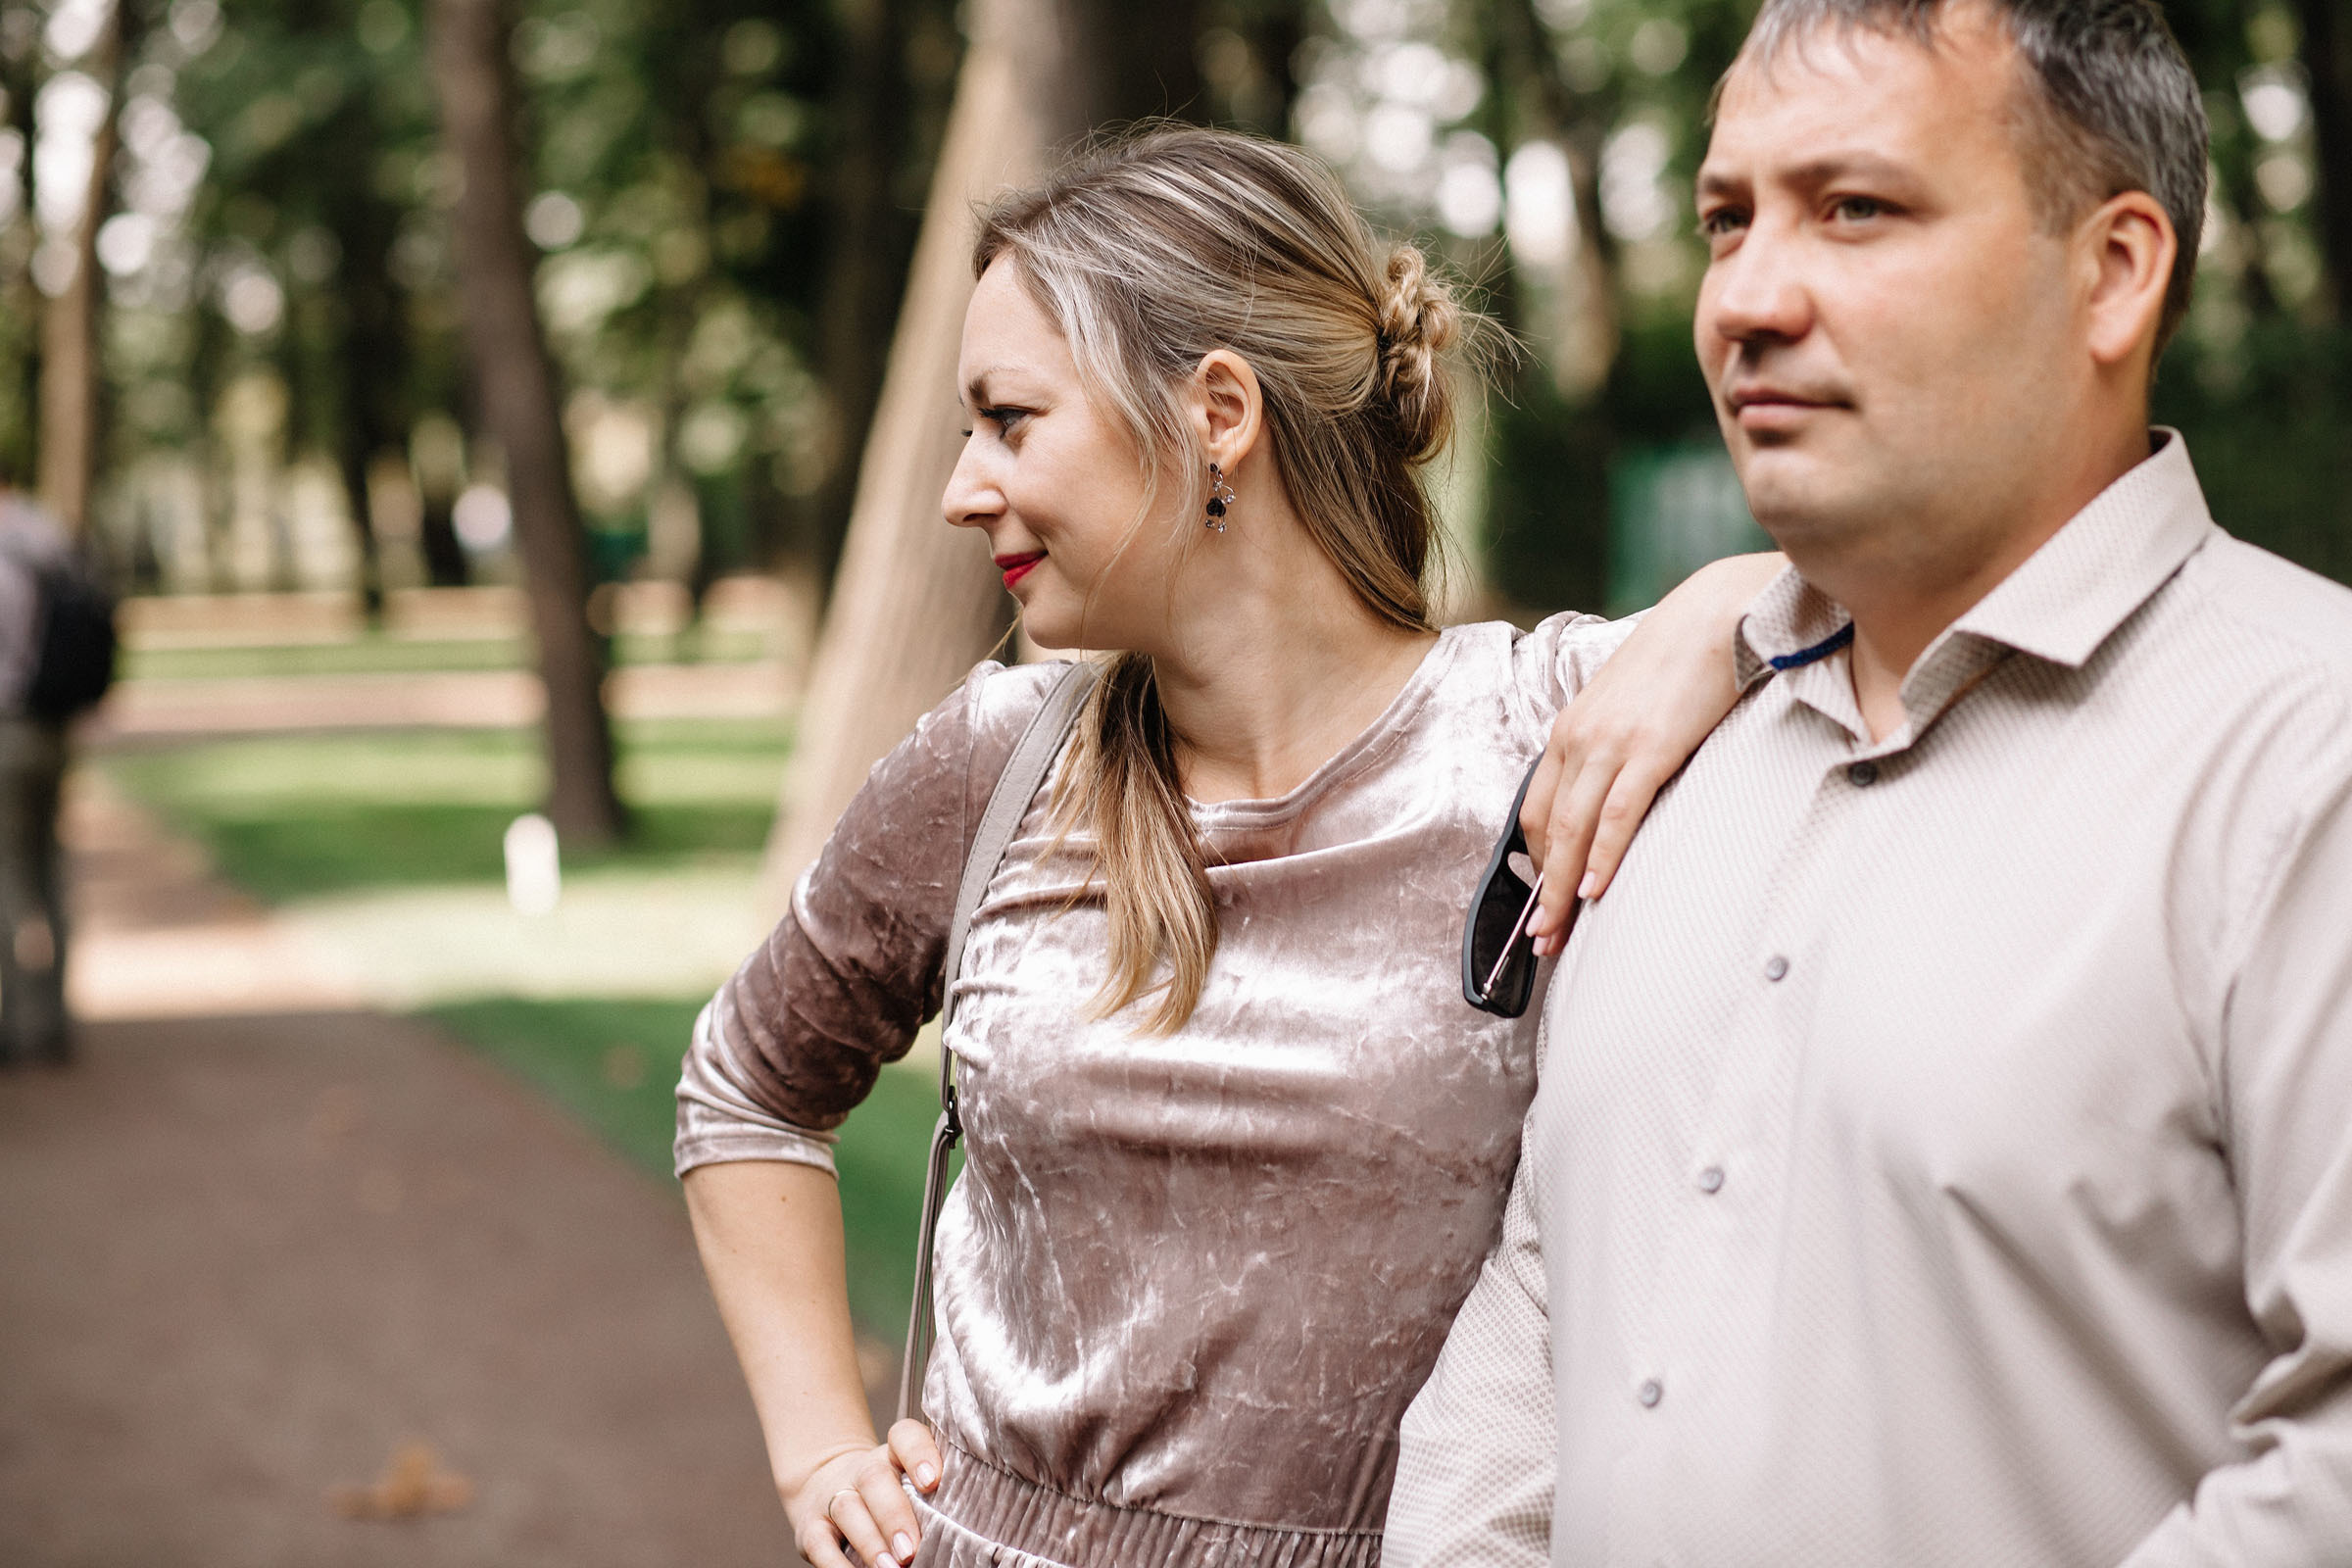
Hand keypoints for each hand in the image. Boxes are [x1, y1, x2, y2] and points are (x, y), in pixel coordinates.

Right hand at [785, 1420, 942, 1567]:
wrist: (826, 1486)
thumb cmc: (887, 1495)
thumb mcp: (908, 1485)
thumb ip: (933, 1499)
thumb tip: (958, 1531)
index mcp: (894, 1455)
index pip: (905, 1437)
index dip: (919, 1454)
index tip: (932, 1482)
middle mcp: (863, 1471)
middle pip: (875, 1478)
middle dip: (894, 1515)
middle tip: (910, 1549)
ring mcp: (834, 1496)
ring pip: (847, 1508)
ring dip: (870, 1542)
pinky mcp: (811, 1527)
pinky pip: (819, 1544)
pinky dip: (837, 1564)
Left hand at [1522, 551, 1783, 955]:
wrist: (1717, 611)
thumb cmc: (1681, 660)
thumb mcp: (1630, 706)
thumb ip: (1614, 749)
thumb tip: (1618, 795)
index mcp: (1571, 730)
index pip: (1539, 810)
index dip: (1537, 863)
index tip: (1540, 903)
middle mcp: (1578, 738)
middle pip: (1547, 829)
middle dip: (1542, 891)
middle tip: (1543, 939)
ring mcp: (1610, 743)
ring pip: (1574, 831)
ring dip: (1564, 889)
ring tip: (1561, 933)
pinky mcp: (1649, 747)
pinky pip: (1616, 814)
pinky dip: (1603, 856)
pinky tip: (1598, 890)